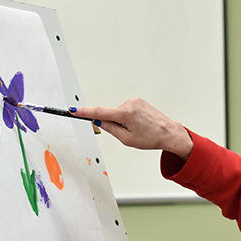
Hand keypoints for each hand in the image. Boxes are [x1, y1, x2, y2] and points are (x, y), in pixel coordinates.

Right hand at [71, 98, 193, 159]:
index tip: (73, 110)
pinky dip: (127, 118)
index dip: (84, 112)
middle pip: (110, 114)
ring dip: (122, 121)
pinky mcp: (138, 101)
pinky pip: (125, 110)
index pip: (99, 112)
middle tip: (129, 133)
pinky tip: (139, 124)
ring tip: (138, 129)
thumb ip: (110, 129)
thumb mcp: (127, 139)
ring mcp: (134, 101)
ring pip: (118, 113)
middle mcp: (129, 104)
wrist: (168, 132)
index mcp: (125, 114)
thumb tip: (98, 121)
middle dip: (113, 124)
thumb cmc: (151, 138)